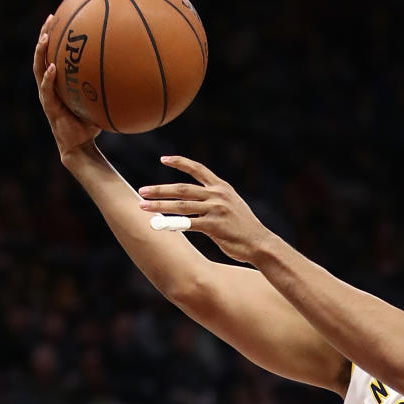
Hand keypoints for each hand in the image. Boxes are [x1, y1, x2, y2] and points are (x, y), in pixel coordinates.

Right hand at [33, 14, 101, 160]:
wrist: (80, 146)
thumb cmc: (93, 123)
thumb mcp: (104, 102)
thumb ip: (115, 90)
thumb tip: (141, 79)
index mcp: (60, 80)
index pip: (55, 52)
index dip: (56, 34)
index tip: (62, 15)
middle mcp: (50, 84)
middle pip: (43, 53)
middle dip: (45, 34)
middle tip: (51, 17)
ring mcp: (47, 95)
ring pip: (38, 68)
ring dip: (40, 52)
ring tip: (44, 38)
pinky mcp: (49, 107)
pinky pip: (47, 90)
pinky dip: (49, 78)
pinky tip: (53, 68)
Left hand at [138, 156, 277, 263]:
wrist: (261, 243)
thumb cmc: (244, 228)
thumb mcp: (233, 206)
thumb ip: (214, 200)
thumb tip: (192, 202)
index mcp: (222, 188)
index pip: (198, 169)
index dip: (179, 162)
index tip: (163, 159)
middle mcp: (219, 195)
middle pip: (182, 189)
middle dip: (160, 190)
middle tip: (142, 191)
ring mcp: (217, 210)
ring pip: (182, 205)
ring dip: (160, 206)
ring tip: (143, 206)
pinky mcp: (215, 226)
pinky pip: (188, 224)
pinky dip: (172, 224)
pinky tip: (160, 225)